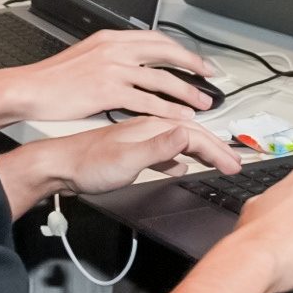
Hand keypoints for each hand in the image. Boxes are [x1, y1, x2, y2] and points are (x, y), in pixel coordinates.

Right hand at [0, 29, 219, 126]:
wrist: (30, 89)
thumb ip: (111, 57)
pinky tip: (179, 117)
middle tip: (211, 76)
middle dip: (193, 64)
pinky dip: (167, 109)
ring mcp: (113, 69)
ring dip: (186, 91)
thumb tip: (131, 63)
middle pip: (166, 52)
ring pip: (161, 78)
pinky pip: (146, 100)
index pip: (156, 39)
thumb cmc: (54, 79)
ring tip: (202, 102)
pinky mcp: (108, 91)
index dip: (180, 50)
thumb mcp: (86, 56)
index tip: (195, 60)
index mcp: (112, 39)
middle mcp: (116, 49)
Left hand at [46, 115, 240, 195]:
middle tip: (234, 164)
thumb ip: (159, 147)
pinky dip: (179, 159)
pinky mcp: (132, 150)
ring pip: (180, 141)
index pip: (196, 135)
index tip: (233, 164)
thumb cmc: (86, 163)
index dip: (218, 151)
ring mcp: (140, 137)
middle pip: (192, 134)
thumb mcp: (127, 158)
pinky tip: (180, 167)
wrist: (58, 166)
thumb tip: (188, 135)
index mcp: (151, 125)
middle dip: (217, 148)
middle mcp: (148, 127)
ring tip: (217, 162)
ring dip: (201, 151)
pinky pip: (164, 151)